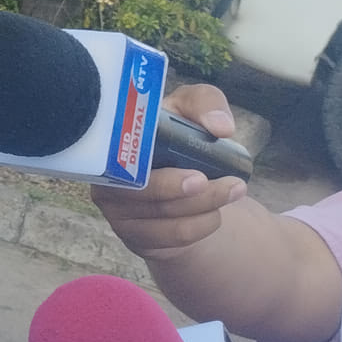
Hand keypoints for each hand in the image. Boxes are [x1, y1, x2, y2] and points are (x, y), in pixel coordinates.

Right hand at [89, 84, 247, 255]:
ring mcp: (116, 211)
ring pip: (162, 217)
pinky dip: (201, 226)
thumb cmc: (177, 138)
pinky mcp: (133, 237)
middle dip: (186, 192)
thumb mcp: (191, 110)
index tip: (195, 175)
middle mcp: (106, 178)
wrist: (179, 183)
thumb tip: (219, 127)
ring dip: (205, 207)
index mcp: (111, 143)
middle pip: (141, 192)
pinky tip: (214, 214)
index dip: (148, 163)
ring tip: (234, 192)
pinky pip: (170, 238)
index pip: (116, 154)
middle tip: (225, 184)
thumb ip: (205, 103)